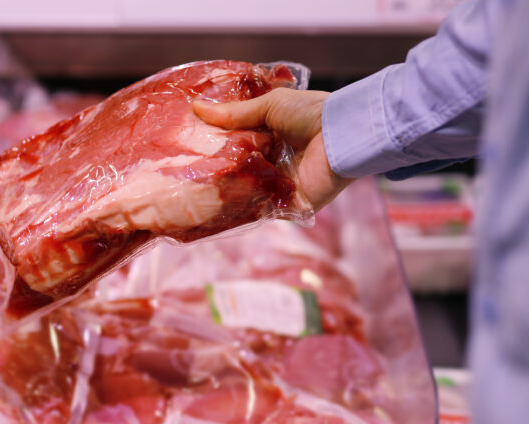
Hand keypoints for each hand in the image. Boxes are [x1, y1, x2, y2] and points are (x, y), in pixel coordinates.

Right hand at [193, 88, 352, 210]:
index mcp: (272, 139)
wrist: (341, 134)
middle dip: (219, 172)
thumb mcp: (268, 105)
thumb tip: (196, 108)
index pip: (239, 147)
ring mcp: (281, 187)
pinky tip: (220, 206)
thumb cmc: (311, 113)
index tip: (192, 148)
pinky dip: (245, 209)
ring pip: (247, 194)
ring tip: (197, 190)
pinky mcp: (289, 206)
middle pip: (240, 172)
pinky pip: (262, 211)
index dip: (218, 148)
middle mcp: (275, 163)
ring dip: (228, 192)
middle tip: (189, 173)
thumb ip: (233, 113)